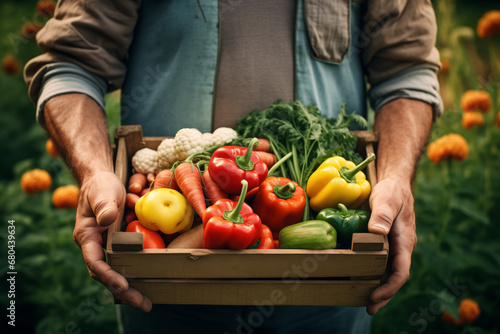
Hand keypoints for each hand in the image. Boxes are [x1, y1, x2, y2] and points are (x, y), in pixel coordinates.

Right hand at [73, 171, 151, 311]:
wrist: (103, 180)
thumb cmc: (100, 186)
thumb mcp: (102, 193)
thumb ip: (104, 206)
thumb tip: (107, 220)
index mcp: (87, 237)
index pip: (95, 262)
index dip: (108, 276)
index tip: (124, 285)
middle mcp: (96, 246)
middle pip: (108, 274)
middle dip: (124, 291)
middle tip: (144, 304)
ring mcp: (108, 247)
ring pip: (119, 272)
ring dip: (133, 287)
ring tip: (148, 302)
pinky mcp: (120, 244)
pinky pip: (130, 260)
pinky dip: (140, 271)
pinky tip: (155, 280)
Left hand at [366, 177, 416, 314]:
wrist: (394, 183)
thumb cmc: (392, 191)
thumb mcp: (387, 200)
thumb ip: (383, 215)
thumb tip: (376, 232)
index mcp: (404, 241)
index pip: (401, 270)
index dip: (389, 286)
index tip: (375, 295)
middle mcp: (400, 247)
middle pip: (395, 277)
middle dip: (384, 294)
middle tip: (369, 308)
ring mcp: (393, 246)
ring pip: (388, 272)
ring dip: (378, 287)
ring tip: (363, 301)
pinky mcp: (384, 243)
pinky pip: (381, 263)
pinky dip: (373, 274)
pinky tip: (360, 279)